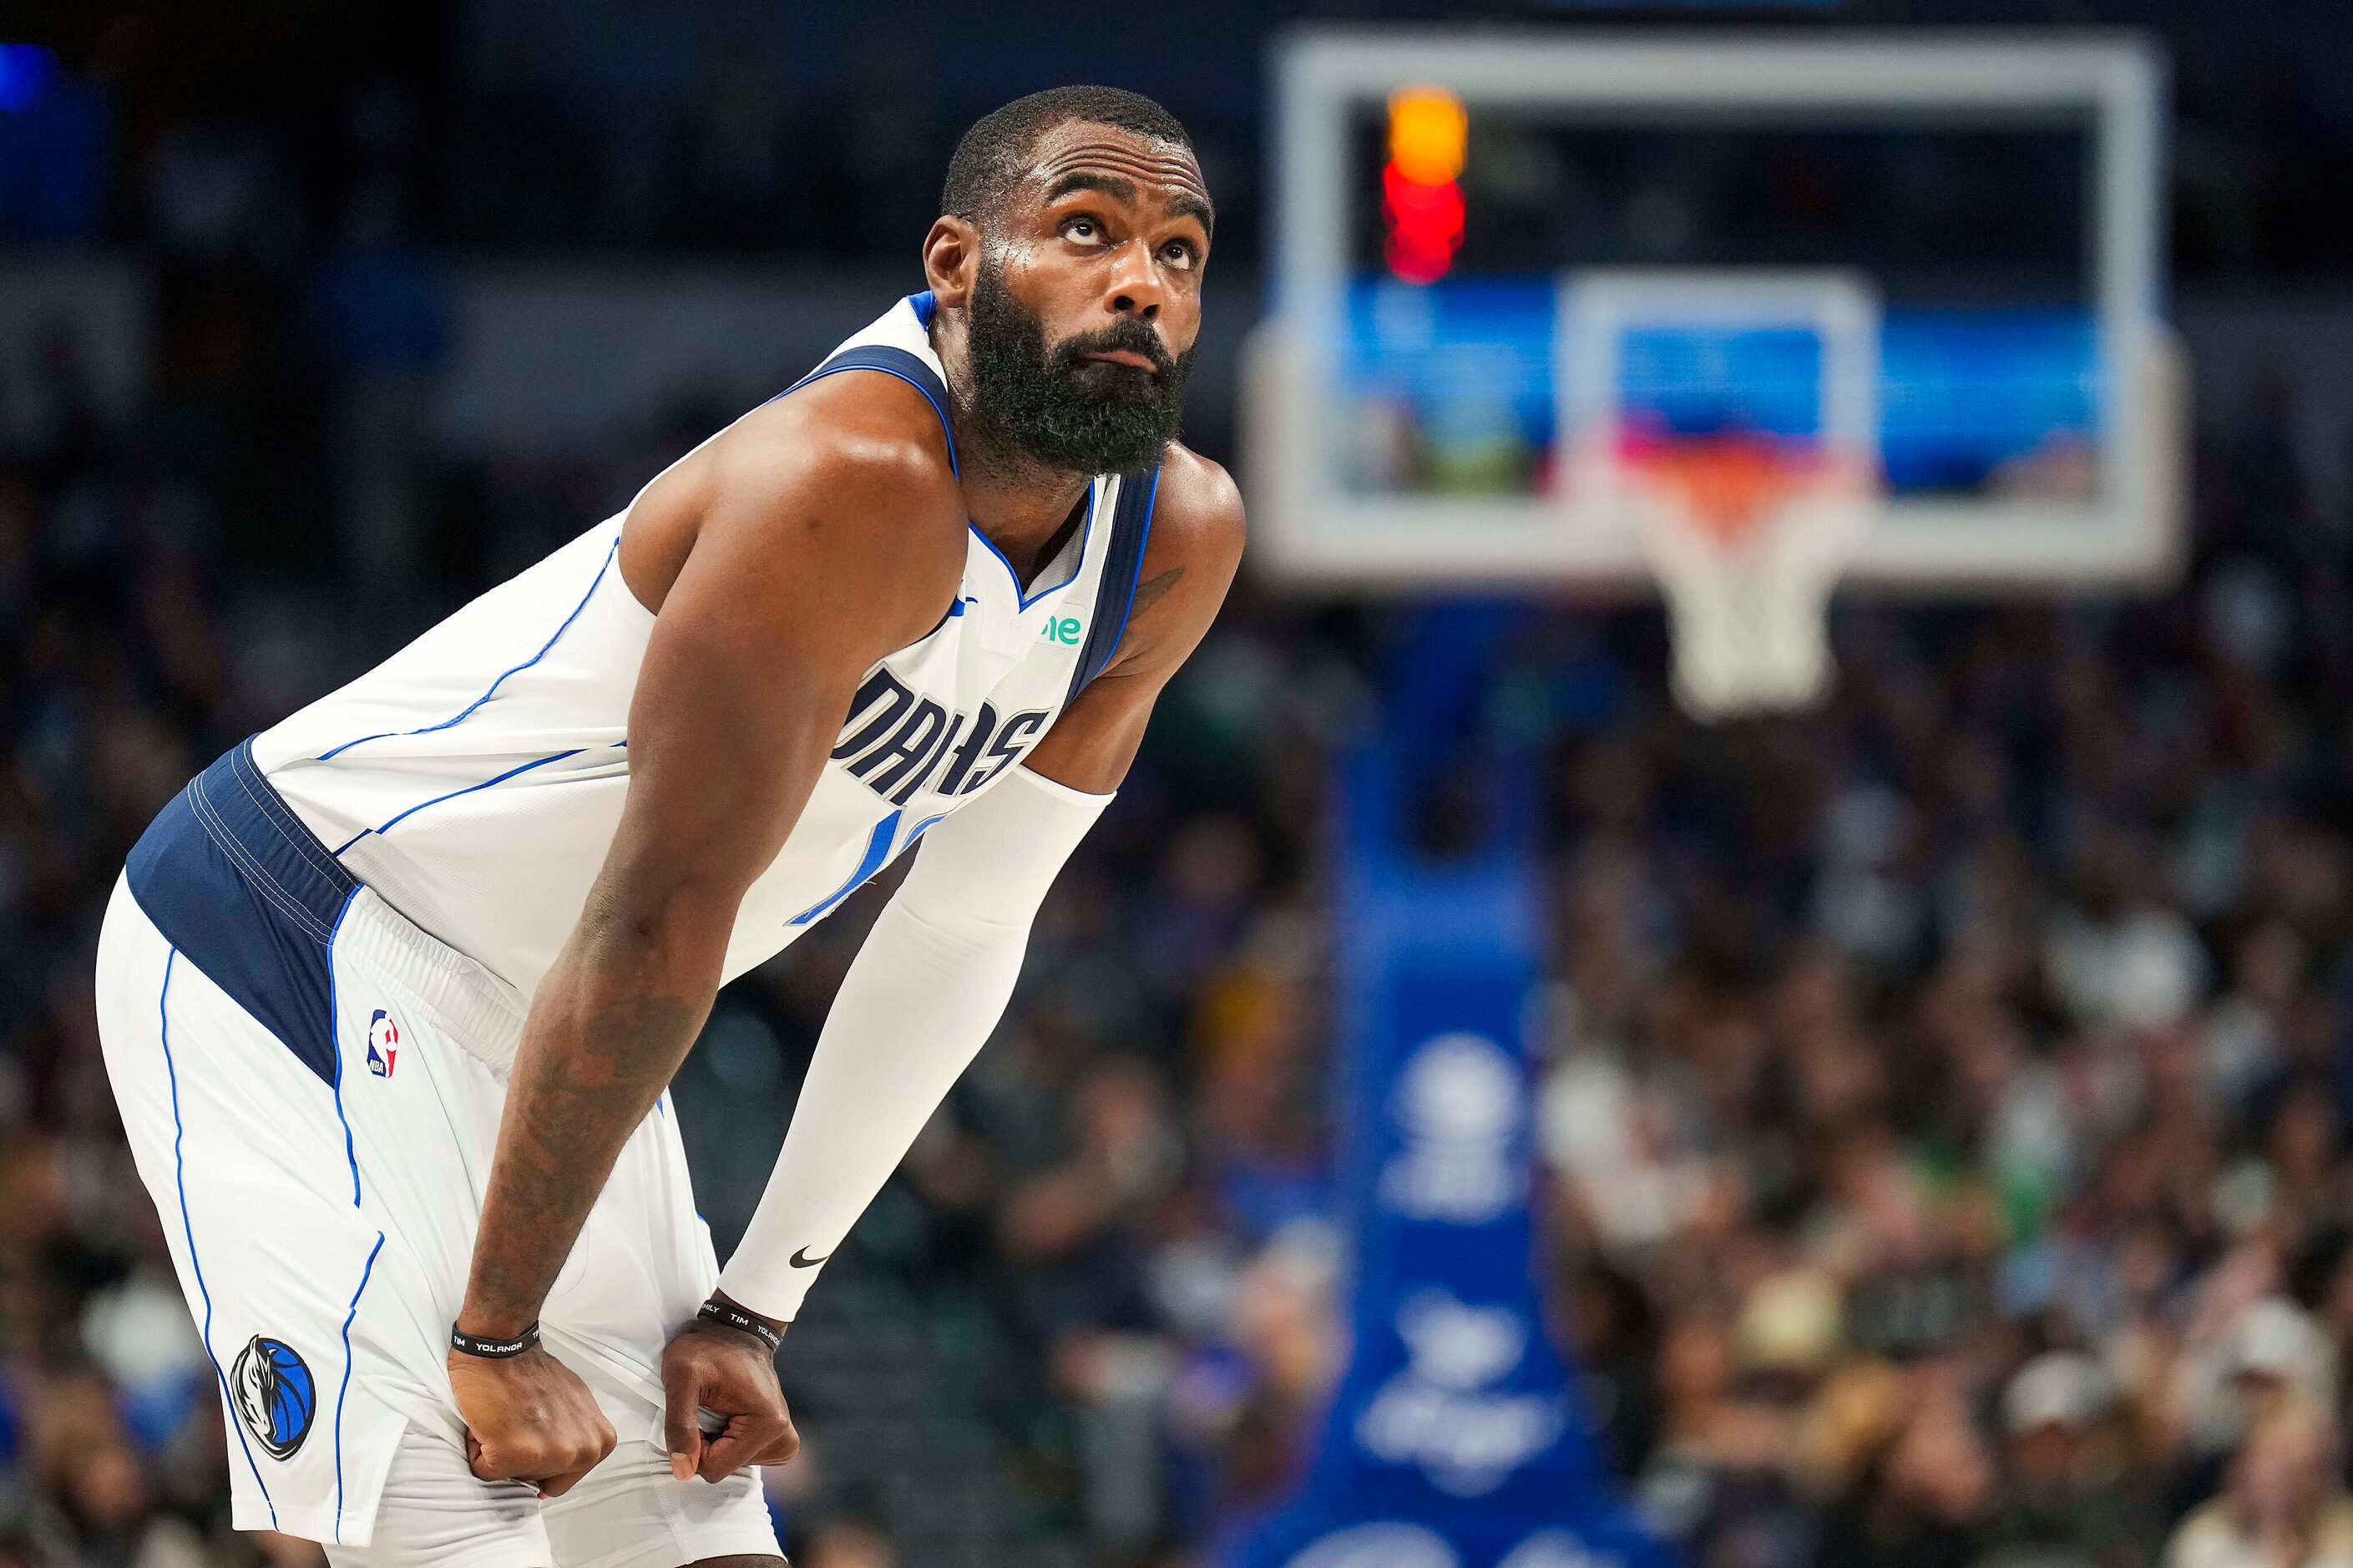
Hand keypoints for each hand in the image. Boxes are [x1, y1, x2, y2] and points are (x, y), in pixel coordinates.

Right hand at [448, 1343, 616, 1497]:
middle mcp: (581, 1452)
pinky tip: (489, 1421)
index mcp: (600, 1443)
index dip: (540, 1458)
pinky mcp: (512, 1454)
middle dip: (520, 1459)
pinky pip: (482, 1471)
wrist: (502, 1347)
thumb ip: (575, 1437)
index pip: (561, 1480)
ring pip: (510, 1477)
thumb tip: (564, 1463)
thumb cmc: (534, 1373)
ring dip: (498, 1453)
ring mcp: (549, 1454)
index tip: (535, 1430)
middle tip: (518, 1421)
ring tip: (505, 1420)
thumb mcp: (576, 1408)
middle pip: (536, 1482)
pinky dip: (477, 1450)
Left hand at [661, 1302, 798, 1482]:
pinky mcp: (780, 1440)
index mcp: (767, 1425)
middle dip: (705, 1445)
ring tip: (717, 1408)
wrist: (736, 1329)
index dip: (692, 1445)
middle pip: (725, 1469)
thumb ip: (679, 1426)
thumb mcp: (681, 1378)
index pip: (713, 1468)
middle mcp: (784, 1437)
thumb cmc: (707, 1348)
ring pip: (732, 1466)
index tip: (694, 1412)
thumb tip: (684, 1473)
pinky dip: (728, 1445)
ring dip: (716, 1444)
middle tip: (705, 1408)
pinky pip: (743, 1459)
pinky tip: (726, 1417)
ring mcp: (785, 1441)